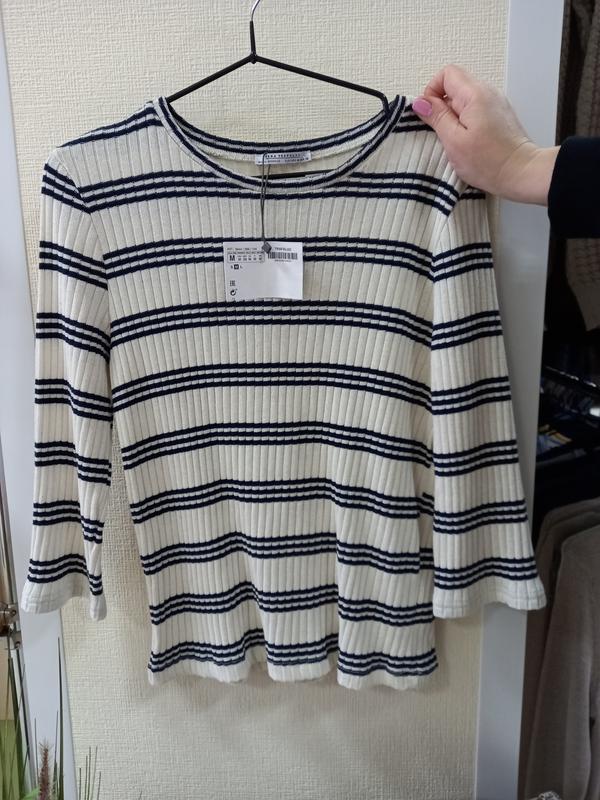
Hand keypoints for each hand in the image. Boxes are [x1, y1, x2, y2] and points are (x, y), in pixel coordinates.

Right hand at [411, 64, 558, 204]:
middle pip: (456, 84)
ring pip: (465, 97)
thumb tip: (421, 102)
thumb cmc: (488, 162)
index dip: (433, 91)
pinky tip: (468, 140)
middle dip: (442, 105)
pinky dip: (466, 120)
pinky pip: (476, 108)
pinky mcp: (499, 114)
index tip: (431, 115)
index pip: (447, 73)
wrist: (521, 172)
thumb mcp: (454, 141)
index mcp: (474, 94)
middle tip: (442, 130)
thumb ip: (437, 117)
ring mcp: (495, 102)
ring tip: (456, 138)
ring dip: (454, 114)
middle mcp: (487, 91)